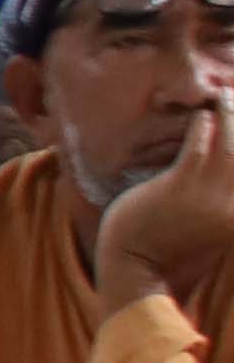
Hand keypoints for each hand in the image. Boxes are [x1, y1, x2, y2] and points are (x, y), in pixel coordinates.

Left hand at [95, 113, 233, 323]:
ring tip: (224, 95)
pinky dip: (202, 126)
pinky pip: (198, 146)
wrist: (137, 267)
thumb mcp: (214, 225)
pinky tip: (202, 115)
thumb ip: (229, 198)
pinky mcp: (180, 187)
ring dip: (230, 114)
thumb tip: (229, 163)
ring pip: (230, 143)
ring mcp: (208, 196)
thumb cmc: (172, 243)